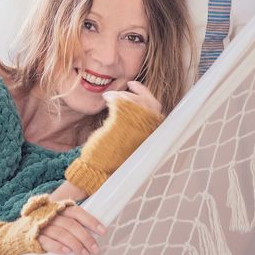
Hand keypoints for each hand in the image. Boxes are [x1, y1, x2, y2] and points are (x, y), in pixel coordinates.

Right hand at [37, 205, 105, 254]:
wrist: (17, 233)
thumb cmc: (43, 226)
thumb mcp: (57, 219)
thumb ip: (72, 222)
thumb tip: (94, 233)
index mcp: (58, 208)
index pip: (77, 212)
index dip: (91, 221)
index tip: (103, 232)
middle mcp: (50, 214)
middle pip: (71, 225)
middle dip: (85, 237)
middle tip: (95, 249)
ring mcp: (40, 225)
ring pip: (61, 233)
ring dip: (75, 244)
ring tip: (84, 254)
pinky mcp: (33, 237)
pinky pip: (47, 242)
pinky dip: (58, 247)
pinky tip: (67, 252)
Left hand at [64, 81, 164, 195]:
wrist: (97, 170)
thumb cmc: (111, 159)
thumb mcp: (128, 143)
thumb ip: (136, 129)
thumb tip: (136, 111)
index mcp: (151, 137)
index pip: (156, 108)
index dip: (146, 94)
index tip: (134, 85)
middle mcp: (147, 132)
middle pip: (149, 103)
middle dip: (136, 93)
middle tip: (127, 85)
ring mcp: (134, 128)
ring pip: (134, 102)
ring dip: (122, 96)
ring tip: (111, 98)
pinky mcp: (120, 125)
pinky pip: (120, 104)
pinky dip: (114, 98)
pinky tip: (107, 100)